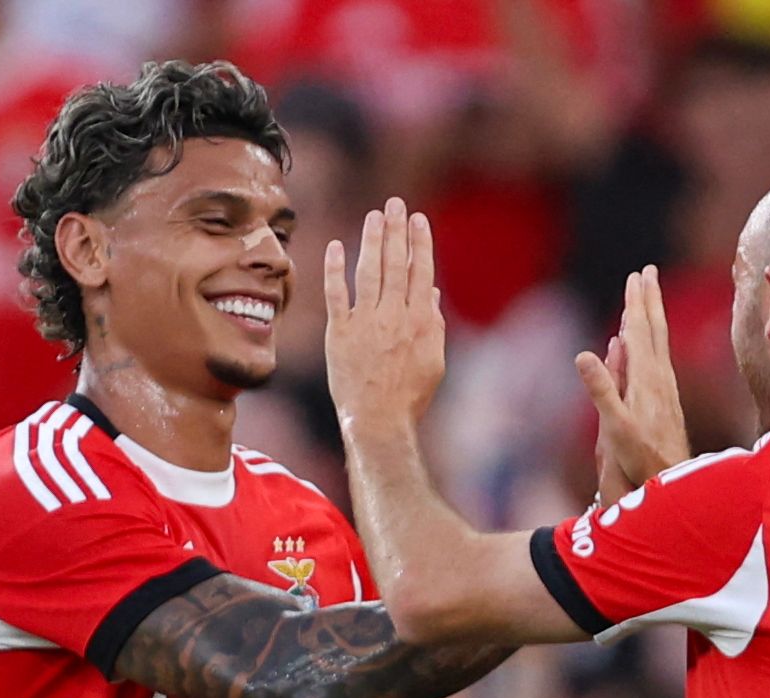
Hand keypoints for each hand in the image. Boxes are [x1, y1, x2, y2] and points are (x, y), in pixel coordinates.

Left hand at [323, 198, 447, 437]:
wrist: (377, 422)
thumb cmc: (409, 397)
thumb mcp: (434, 362)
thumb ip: (433, 325)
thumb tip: (430, 292)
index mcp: (419, 322)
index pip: (420, 272)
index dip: (419, 243)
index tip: (418, 220)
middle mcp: (393, 316)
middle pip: (396, 264)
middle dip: (397, 231)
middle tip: (395, 205)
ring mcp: (365, 323)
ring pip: (369, 272)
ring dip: (372, 241)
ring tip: (374, 217)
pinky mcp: (340, 332)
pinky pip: (336, 294)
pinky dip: (335, 269)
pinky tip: (336, 246)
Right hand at [576, 266, 687, 501]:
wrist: (672, 479)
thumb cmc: (641, 459)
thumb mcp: (615, 427)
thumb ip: (601, 389)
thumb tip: (584, 355)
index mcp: (646, 379)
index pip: (640, 331)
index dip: (636, 303)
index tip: (636, 276)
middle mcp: (660, 378)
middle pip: (655, 329)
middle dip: (649, 299)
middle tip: (648, 272)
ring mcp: (665, 387)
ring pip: (659, 342)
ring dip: (652, 316)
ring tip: (647, 297)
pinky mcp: (666, 398)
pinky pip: (658, 359)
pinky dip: (652, 341)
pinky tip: (647, 342)